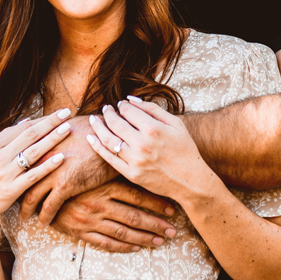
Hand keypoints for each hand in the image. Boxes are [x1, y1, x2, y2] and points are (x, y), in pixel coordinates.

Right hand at [0, 108, 72, 247]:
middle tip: (67, 113)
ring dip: (52, 139)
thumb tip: (27, 120)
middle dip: (50, 123)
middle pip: (30, 135)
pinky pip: (33, 175)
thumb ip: (7, 138)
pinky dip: (47, 166)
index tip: (58, 113)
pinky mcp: (11, 190)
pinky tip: (61, 158)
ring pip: (33, 152)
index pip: (22, 127)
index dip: (42, 119)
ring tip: (67, 129)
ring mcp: (5, 173)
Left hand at [20, 115, 116, 223]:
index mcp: (41, 143)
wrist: (111, 137)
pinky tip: (45, 222)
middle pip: (21, 180)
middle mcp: (42, 158)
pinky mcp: (65, 184)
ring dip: (27, 209)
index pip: (21, 161)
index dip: (17, 173)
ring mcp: (52, 172)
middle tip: (13, 203)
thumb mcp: (68, 127)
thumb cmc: (93, 129)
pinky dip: (45, 216)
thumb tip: (51, 134)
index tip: (14, 181)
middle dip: (16, 193)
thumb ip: (54, 135)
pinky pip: (50, 207)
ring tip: (24, 217)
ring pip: (31, 197)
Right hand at [50, 179, 178, 252]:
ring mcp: (90, 220)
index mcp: (103, 186)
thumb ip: (114, 169)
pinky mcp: (81, 232)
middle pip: (134, 217)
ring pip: (122, 233)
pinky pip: (105, 243)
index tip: (172, 210)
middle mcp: (99, 204)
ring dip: (144, 238)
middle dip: (156, 225)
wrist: (39, 189)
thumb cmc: (70, 175)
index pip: (136, 197)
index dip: (156, 204)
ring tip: (161, 242)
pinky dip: (123, 247)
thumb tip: (140, 166)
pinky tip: (137, 248)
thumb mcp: (92, 169)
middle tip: (173, 231)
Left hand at [87, 97, 217, 202]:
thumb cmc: (185, 149)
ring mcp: (135, 160)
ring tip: (94, 119)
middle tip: (105, 108)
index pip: (128, 111)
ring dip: (98, 127)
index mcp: (153, 128)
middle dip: (107, 113)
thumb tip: (131, 99)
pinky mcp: (131, 174)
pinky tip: (91, 137)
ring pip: (108, 140)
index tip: (120, 104)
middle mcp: (142, 144)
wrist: (189, 180)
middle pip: (115, 123)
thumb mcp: (175, 124)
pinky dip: (97, 146)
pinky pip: (109, 158)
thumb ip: (153, 109)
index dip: (122, 105)